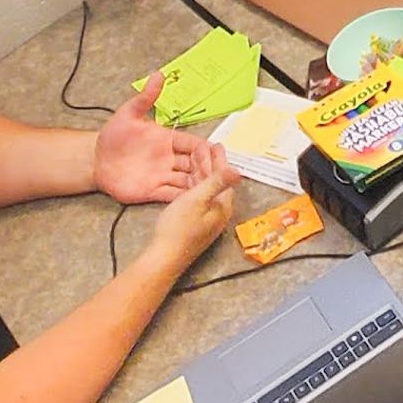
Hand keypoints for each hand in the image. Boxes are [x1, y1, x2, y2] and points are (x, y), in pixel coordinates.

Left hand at [94, 72, 205, 203]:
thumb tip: (159, 74)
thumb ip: (145, 97)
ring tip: (210, 189)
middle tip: (218, 174)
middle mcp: (170, 159)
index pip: (193, 144)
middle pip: (196, 165)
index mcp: (168, 140)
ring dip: (200, 185)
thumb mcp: (128, 114)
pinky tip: (193, 200)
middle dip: (208, 169)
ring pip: (189, 182)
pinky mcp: (154, 192)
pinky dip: (184, 198)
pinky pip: (173, 196)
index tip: (215, 152)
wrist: (95, 161)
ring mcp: (163, 176)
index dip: (205, 149)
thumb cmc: (112, 136)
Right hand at [144, 141, 239, 274]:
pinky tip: (189, 181)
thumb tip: (238, 170)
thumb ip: (216, 183)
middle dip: (210, 164)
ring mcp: (207, 218)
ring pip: (207, 189)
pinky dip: (195, 185)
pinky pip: (199, 198)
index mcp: (222, 205)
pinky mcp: (196, 223)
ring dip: (202, 173)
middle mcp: (218, 211)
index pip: (223, 176)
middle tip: (204, 147)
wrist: (164, 257)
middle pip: (216, 182)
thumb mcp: (198, 200)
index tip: (215, 144)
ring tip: (195, 159)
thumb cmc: (179, 228)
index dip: (219, 159)